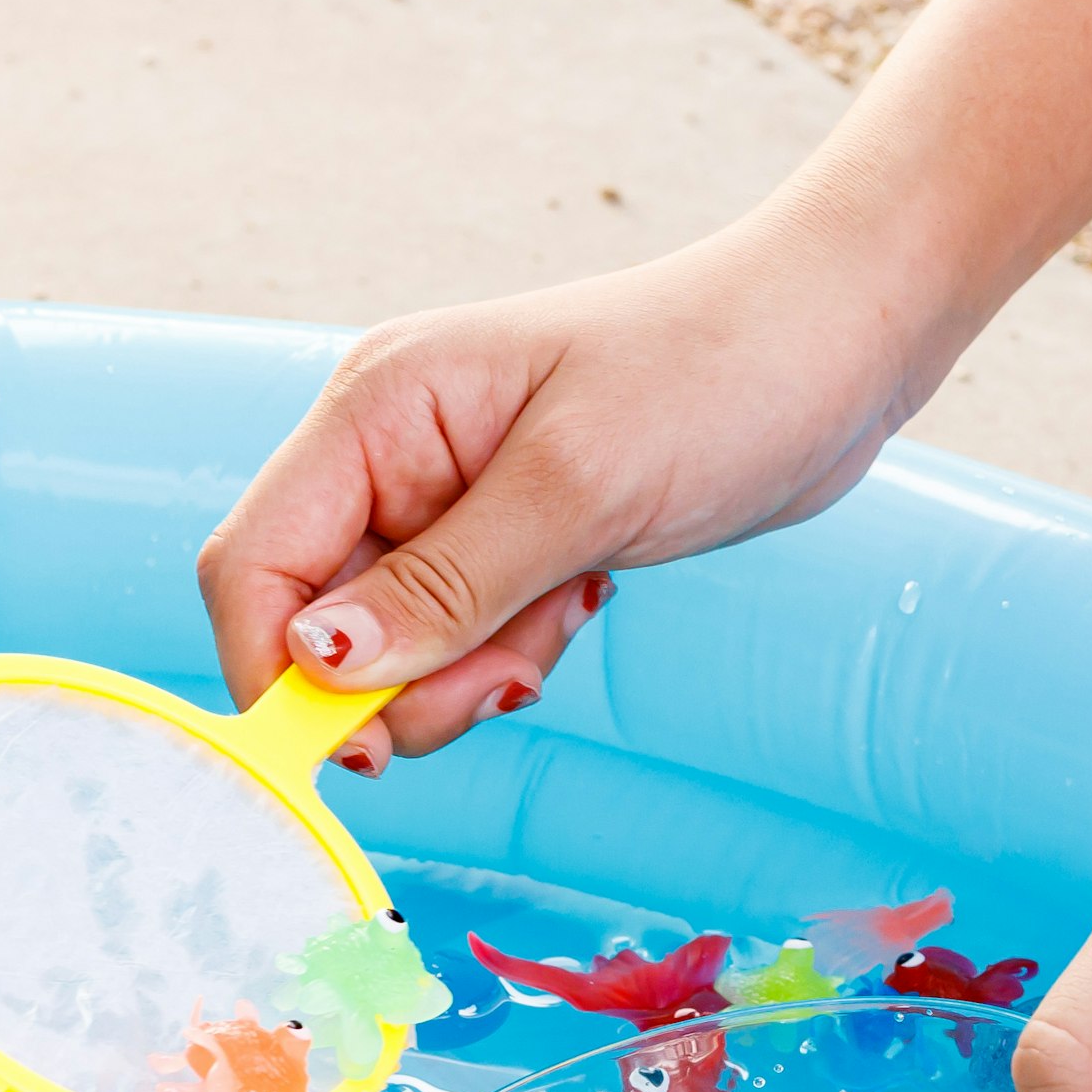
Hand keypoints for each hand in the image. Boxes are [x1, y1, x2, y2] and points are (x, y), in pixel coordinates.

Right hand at [197, 195, 945, 765]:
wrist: (837, 339)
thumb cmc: (717, 374)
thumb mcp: (579, 488)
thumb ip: (442, 586)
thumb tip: (318, 664)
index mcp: (375, 408)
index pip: (254, 564)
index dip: (280, 672)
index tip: (356, 751)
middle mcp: (388, 453)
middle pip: (317, 623)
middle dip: (405, 682)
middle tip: (512, 671)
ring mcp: (439, 499)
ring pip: (390, 650)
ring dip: (468, 671)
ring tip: (566, 611)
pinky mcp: (496, 539)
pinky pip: (456, 640)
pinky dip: (510, 652)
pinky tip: (582, 599)